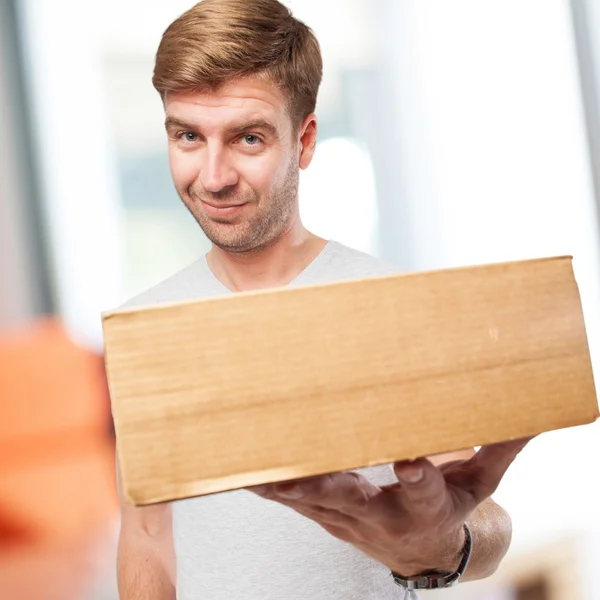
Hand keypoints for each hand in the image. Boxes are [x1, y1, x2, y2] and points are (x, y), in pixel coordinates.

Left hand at [250, 437, 531, 575]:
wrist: (422, 553)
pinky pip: (292, 500)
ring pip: (309, 502)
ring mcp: (347, 519)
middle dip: (322, 487)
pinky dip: (268, 485)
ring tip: (249, 465)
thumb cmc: (450, 510)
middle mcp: (381, 517)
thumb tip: (531, 414)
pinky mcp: (324, 515)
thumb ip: (499, 447)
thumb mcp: (481, 484)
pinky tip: (241, 467)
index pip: (425, 491)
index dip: (420, 477)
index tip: (413, 460)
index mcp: (427, 507)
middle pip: (350, 501)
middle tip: (296, 474)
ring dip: (281, 485)